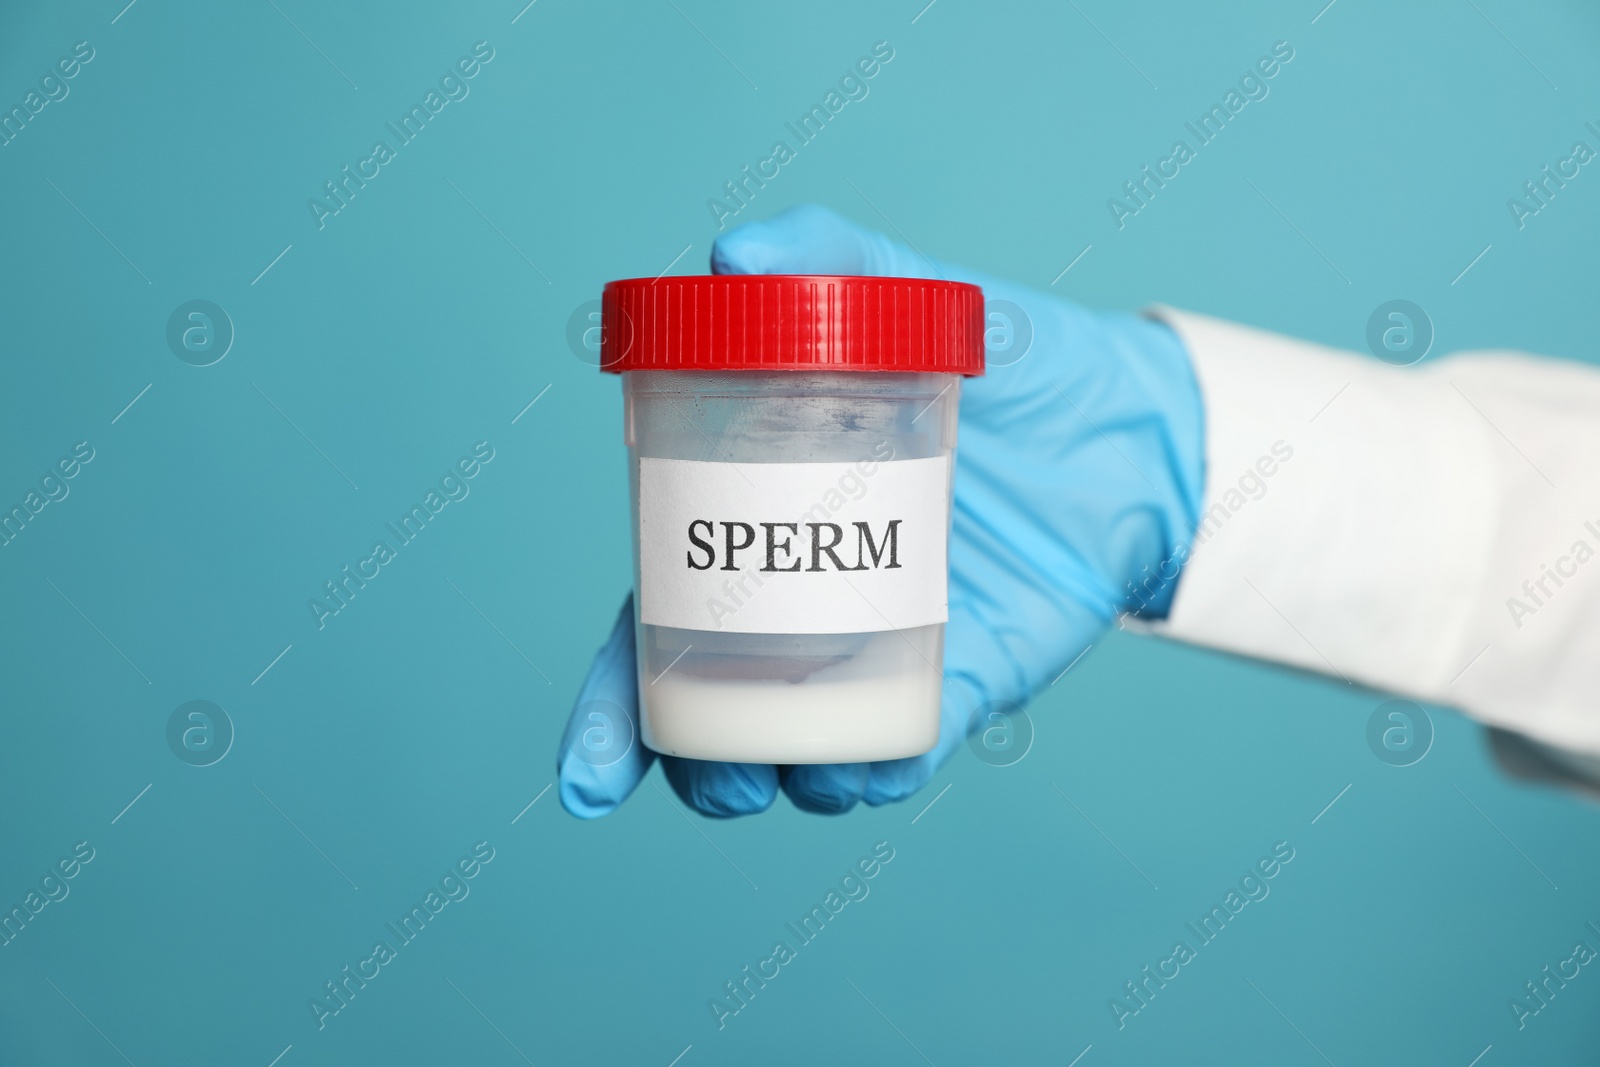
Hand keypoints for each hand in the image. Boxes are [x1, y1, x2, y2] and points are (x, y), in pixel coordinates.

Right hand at [558, 205, 1204, 817]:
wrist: (1139, 422)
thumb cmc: (1012, 361)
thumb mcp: (916, 296)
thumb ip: (831, 257)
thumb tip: (732, 255)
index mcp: (764, 525)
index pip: (660, 625)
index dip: (613, 704)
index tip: (586, 777)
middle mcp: (810, 603)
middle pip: (716, 713)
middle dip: (696, 769)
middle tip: (719, 781)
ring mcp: (884, 646)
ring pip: (806, 750)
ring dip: (788, 782)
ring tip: (805, 776)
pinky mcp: (967, 678)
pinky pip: (913, 744)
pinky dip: (886, 770)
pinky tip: (879, 769)